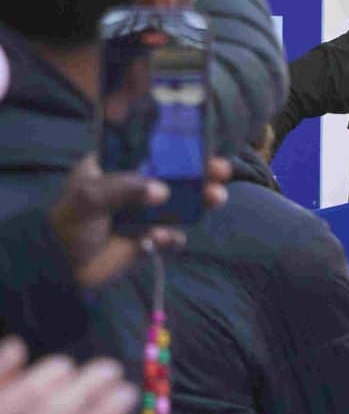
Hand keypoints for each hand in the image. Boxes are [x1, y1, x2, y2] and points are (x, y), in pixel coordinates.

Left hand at [47, 155, 232, 288]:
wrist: (61, 270)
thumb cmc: (70, 225)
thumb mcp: (90, 198)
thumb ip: (125, 188)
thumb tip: (163, 191)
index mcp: (115, 168)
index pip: (149, 150)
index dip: (176, 145)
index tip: (200, 143)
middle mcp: (134, 188)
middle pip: (175, 175)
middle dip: (201, 173)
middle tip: (221, 171)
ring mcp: (145, 214)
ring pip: (182, 204)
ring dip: (202, 201)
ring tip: (215, 198)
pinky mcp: (150, 239)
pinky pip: (172, 235)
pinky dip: (171, 237)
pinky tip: (156, 239)